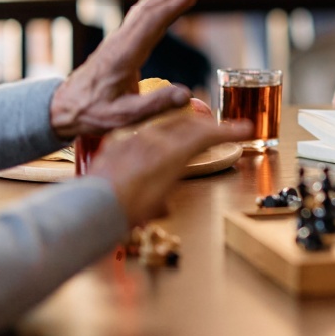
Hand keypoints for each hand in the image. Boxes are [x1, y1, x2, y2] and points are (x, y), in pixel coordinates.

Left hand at [50, 0, 202, 139]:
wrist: (65, 106)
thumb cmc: (93, 113)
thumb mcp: (124, 117)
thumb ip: (155, 105)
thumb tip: (186, 93)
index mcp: (123, 56)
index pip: (151, 24)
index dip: (173, 7)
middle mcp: (120, 42)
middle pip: (149, 8)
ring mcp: (119, 39)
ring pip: (145, 9)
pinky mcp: (120, 42)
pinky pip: (142, 16)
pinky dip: (159, 4)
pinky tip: (171, 0)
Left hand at [91, 110, 250, 226]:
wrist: (90, 206)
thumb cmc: (124, 210)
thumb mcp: (155, 206)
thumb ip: (163, 196)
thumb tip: (160, 204)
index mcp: (169, 153)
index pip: (205, 135)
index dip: (227, 131)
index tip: (244, 129)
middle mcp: (152, 140)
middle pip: (187, 125)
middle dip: (209, 125)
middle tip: (223, 128)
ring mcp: (133, 138)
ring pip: (165, 124)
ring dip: (184, 125)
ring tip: (193, 129)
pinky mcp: (117, 142)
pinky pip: (143, 131)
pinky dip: (158, 133)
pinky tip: (155, 139)